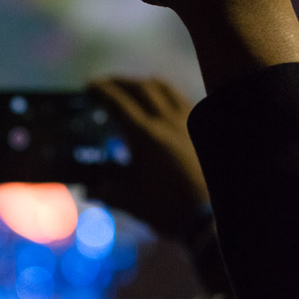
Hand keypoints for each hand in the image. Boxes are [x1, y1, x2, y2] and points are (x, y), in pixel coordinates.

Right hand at [83, 77, 208, 236]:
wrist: (210, 216)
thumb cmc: (169, 209)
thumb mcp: (133, 202)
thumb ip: (108, 192)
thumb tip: (89, 190)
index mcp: (145, 137)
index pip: (118, 103)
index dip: (101, 91)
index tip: (88, 86)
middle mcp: (166, 121)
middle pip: (140, 87)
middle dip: (119, 82)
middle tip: (105, 85)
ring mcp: (187, 120)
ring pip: (164, 87)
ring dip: (143, 83)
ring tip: (132, 87)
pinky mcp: (200, 126)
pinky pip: (181, 98)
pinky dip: (165, 93)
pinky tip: (161, 103)